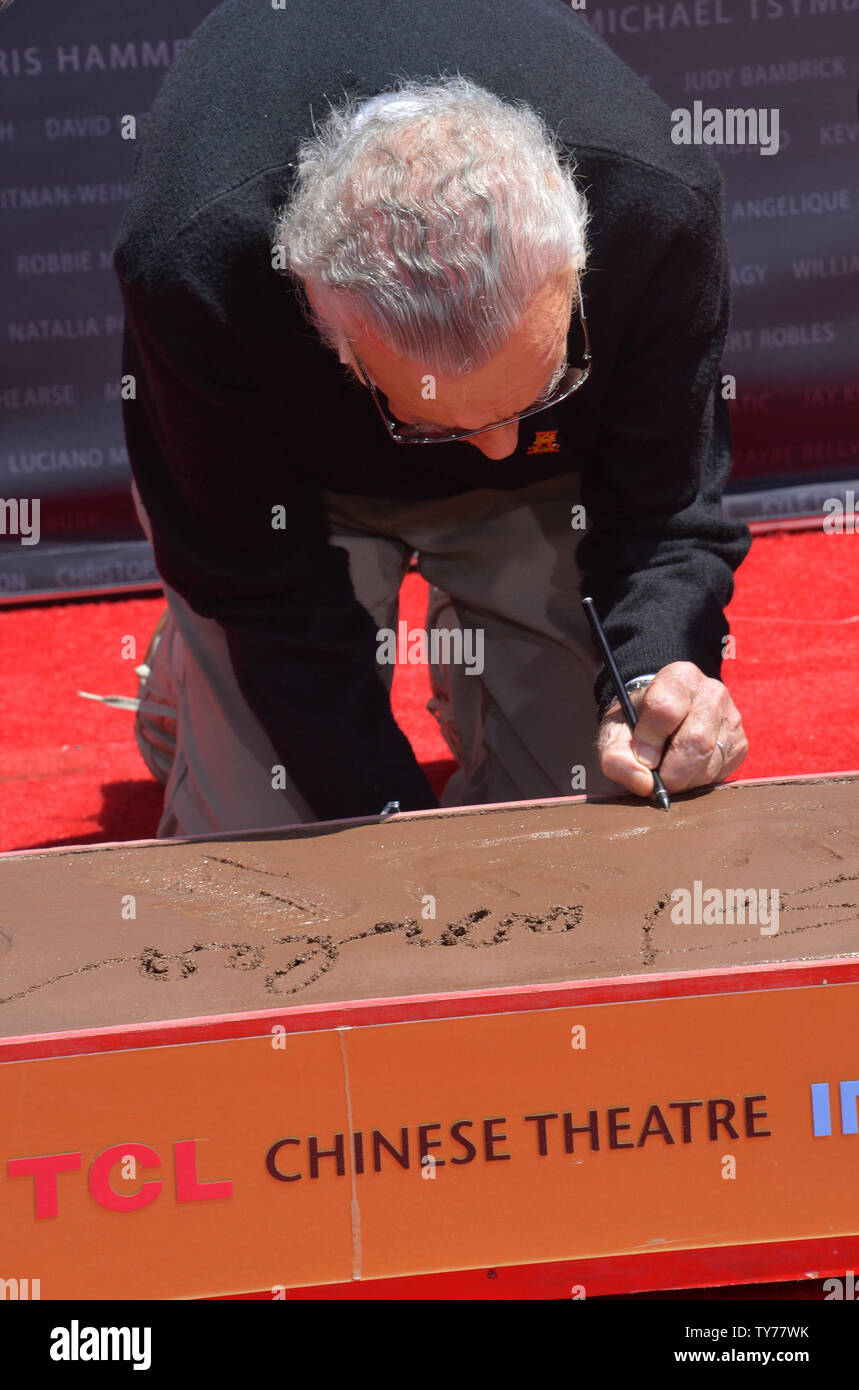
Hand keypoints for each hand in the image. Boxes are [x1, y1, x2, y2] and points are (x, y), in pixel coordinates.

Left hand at [597, 661, 747, 798]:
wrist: (662, 717)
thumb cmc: (637, 723)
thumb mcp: (615, 733)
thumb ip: (616, 757)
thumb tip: (643, 782)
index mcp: (679, 677)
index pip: (665, 709)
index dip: (649, 741)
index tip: (641, 758)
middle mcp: (712, 692)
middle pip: (695, 740)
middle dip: (670, 772)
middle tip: (654, 780)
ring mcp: (731, 718)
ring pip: (709, 762)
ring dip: (682, 781)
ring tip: (667, 773)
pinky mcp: (740, 745)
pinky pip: (719, 774)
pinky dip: (696, 782)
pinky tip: (685, 771)